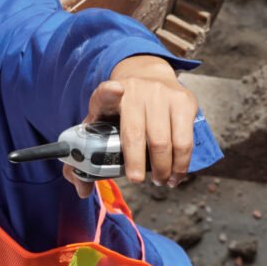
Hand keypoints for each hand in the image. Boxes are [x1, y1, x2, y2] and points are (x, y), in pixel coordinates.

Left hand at [71, 56, 197, 195]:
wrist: (149, 75)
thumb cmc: (121, 110)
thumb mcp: (99, 121)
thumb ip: (85, 155)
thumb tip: (82, 190)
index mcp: (108, 97)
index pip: (105, 93)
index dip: (109, 93)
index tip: (114, 90)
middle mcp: (136, 91)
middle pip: (136, 133)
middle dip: (137, 164)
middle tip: (136, 180)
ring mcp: (162, 95)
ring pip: (163, 142)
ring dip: (163, 169)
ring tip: (161, 180)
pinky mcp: (183, 101)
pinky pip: (184, 140)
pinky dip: (181, 163)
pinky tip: (177, 173)